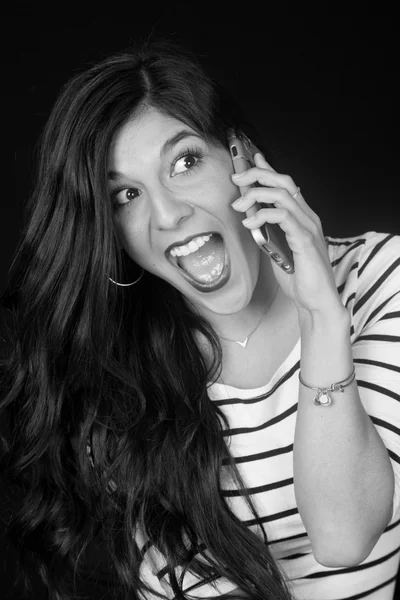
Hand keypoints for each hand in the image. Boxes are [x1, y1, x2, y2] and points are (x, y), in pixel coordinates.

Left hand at [231, 153, 344, 318]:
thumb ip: (268, 232)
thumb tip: (250, 218)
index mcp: (303, 218)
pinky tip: (250, 223)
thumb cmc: (299, 277)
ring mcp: (309, 227)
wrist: (315, 301)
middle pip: (284, 182)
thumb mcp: (277, 249)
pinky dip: (264, 215)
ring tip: (238, 205)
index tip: (250, 160)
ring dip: (256, 195)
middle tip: (237, 178)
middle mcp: (308, 217)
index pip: (286, 185)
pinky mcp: (306, 240)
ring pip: (283, 195)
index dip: (267, 170)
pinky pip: (284, 217)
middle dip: (258, 175)